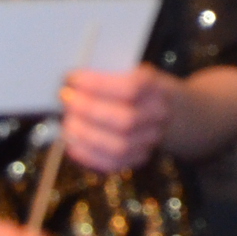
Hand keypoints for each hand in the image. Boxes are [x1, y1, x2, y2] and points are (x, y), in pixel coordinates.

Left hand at [61, 66, 177, 171]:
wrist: (171, 111)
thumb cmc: (139, 88)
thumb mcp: (131, 71)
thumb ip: (106, 75)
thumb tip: (70, 82)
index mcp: (158, 88)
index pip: (132, 88)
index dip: (99, 85)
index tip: (72, 78)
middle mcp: (159, 117)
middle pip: (125, 120)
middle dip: (88, 110)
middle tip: (66, 99)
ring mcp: (151, 141)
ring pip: (119, 147)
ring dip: (86, 135)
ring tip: (67, 122)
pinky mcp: (139, 158)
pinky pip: (113, 164)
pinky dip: (88, 156)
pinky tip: (71, 144)